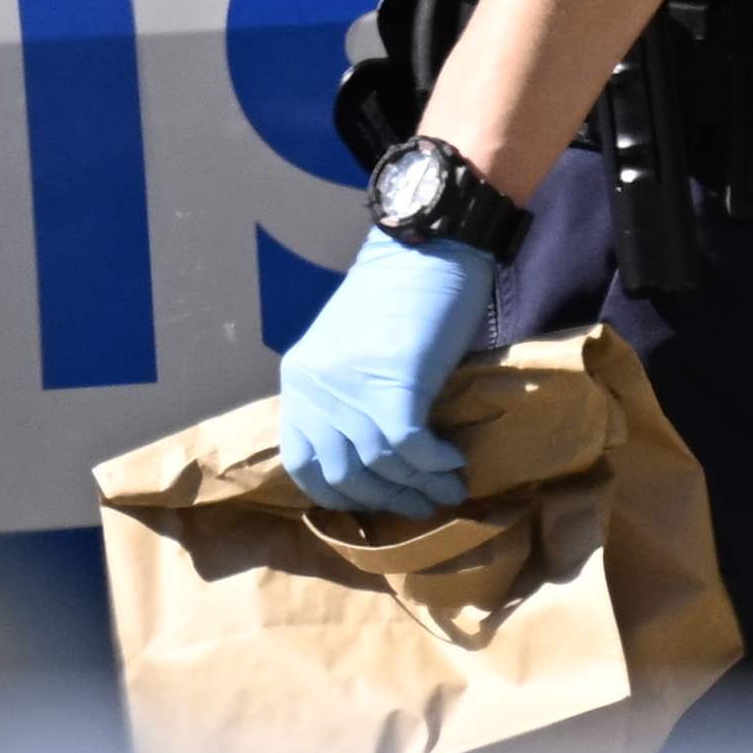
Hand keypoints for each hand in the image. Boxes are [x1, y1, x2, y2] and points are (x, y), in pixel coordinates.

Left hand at [275, 224, 497, 517]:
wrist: (429, 247)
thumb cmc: (397, 295)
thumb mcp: (351, 349)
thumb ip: (346, 396)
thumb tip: (370, 460)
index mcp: (298, 379)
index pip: (301, 463)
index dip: (336, 493)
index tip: (371, 502)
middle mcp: (313, 388)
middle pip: (342, 474)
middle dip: (385, 498)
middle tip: (420, 505)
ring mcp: (350, 390)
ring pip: (382, 467)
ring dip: (420, 487)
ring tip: (448, 489)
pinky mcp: (393, 388)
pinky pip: (411, 450)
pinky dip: (436, 464)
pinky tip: (454, 463)